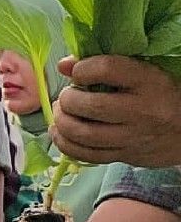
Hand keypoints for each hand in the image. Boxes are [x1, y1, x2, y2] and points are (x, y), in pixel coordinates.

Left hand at [52, 55, 180, 166]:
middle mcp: (141, 111)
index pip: (106, 69)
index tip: (78, 72)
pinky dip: (64, 143)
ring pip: (83, 134)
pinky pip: (86, 155)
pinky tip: (61, 132)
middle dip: (68, 99)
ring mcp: (133, 138)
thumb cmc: (160, 95)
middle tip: (68, 96)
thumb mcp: (142, 72)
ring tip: (63, 113)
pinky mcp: (125, 156)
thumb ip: (103, 65)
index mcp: (148, 82)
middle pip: (90, 106)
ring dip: (62, 122)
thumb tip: (64, 65)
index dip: (82, 69)